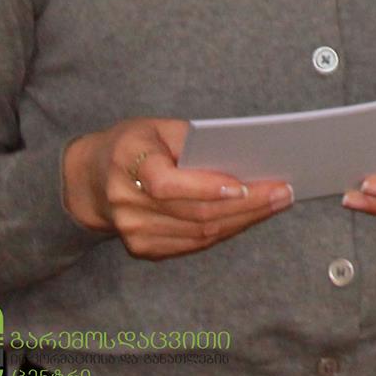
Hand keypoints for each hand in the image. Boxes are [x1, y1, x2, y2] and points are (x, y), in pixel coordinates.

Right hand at [62, 118, 293, 259]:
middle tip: (283, 193)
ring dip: (244, 220)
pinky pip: (193, 244)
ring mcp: (133, 231)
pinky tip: (251, 217)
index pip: (166, 185)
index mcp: (128, 162)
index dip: (205, 188)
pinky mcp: (143, 248)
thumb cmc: (137, 145)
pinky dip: (226, 231)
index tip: (243, 186)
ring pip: (198, 233)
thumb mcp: (159, 127)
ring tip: (277, 203)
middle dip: (245, 205)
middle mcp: (126, 202)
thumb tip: (243, 155)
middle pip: (192, 213)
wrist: (92, 179)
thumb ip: (194, 140)